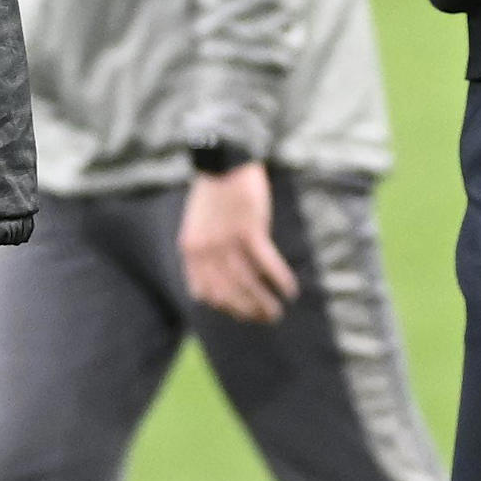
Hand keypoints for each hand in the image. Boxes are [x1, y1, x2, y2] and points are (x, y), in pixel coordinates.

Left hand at [178, 166, 298, 323]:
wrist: (224, 162)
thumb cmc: (214, 194)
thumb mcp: (196, 226)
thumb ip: (202, 253)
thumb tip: (218, 282)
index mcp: (190, 250)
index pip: (204, 292)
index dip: (224, 307)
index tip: (242, 313)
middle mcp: (206, 250)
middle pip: (228, 292)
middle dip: (248, 311)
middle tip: (265, 318)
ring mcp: (227, 240)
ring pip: (247, 282)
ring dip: (264, 301)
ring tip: (277, 311)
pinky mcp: (249, 229)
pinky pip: (266, 263)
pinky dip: (279, 278)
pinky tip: (290, 288)